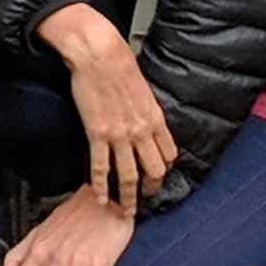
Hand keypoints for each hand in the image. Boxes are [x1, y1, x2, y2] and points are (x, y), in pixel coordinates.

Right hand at [37, 1, 176, 208]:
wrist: (99, 54)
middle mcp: (141, 130)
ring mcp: (120, 135)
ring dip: (127, 198)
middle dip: (150, 189)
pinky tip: (99, 197)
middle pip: (153, 171)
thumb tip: (145, 122)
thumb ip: (146, 110)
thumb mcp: (143, 89)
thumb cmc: (119, 64)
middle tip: (143, 199)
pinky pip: (100, 167)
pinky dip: (100, 186)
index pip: (168, 155)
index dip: (164, 170)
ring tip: (123, 211)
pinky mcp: (97, 134)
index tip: (158, 177)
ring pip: (128, 176)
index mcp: (155, 118)